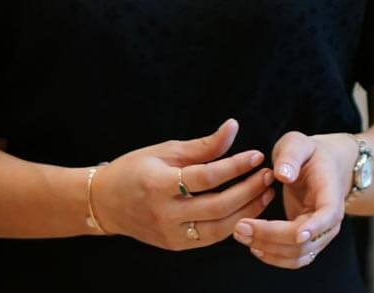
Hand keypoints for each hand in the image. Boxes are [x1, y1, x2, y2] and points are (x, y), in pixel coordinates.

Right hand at [91, 118, 274, 250]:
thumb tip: (233, 128)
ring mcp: (170, 233)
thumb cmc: (134, 170)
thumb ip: (203, 146)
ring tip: (265, 194)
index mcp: (158, 184)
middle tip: (268, 176)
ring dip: (247, 210)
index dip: (235, 166)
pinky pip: (211, 237)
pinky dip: (232, 223)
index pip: (206, 177)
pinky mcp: (176, 246)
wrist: (105, 203)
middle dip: (248, 191)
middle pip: (218, 206)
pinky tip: (246, 209)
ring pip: (219, 228)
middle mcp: (164, 213)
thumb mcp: (165, 151)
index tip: (256, 155)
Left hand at [233, 131, 352, 268]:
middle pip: (305, 241)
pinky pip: (294, 259)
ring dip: (269, 250)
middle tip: (240, 226)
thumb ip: (291, 156)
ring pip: (298, 255)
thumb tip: (282, 174)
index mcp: (330, 194)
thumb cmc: (308, 154)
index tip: (294, 233)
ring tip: (241, 235)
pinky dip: (275, 257)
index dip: (313, 227)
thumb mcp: (299, 144)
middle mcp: (329, 221)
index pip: (328, 215)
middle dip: (272, 237)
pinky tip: (254, 247)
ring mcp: (319, 235)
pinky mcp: (307, 242)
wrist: (324, 167)